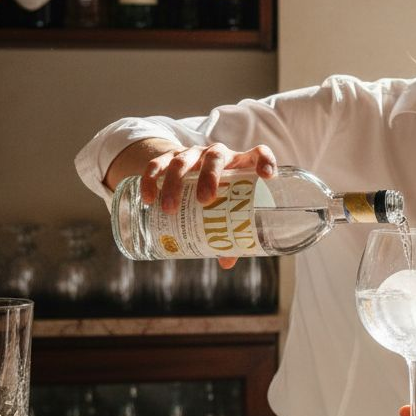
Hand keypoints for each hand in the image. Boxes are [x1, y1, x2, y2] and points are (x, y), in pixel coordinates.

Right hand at [140, 143, 276, 268]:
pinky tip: (148, 198)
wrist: (185, 169)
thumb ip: (228, 232)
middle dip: (209, 177)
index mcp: (239, 165)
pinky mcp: (168, 157)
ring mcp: (191, 154)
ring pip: (183, 161)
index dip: (264, 160)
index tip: (266, 176)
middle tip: (205, 200)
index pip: (258, 153)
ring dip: (175, 184)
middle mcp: (216, 155)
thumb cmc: (215, 193)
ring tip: (170, 209)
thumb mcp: (224, 208)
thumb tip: (226, 262)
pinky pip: (157, 164)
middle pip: (215, 156)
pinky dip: (151, 179)